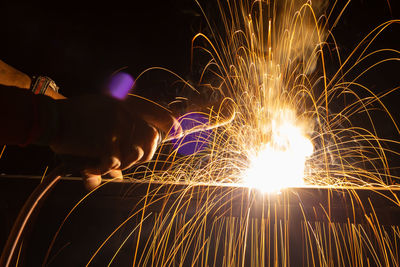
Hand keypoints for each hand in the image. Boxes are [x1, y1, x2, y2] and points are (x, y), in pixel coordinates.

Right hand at [50, 94, 180, 189]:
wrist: (51, 117)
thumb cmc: (75, 118)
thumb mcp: (100, 115)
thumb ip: (119, 134)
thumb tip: (123, 170)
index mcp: (126, 104)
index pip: (157, 113)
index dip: (171, 124)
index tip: (179, 134)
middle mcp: (126, 112)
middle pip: (151, 140)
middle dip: (143, 156)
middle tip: (124, 163)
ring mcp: (118, 126)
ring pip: (135, 155)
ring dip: (121, 165)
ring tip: (102, 163)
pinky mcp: (106, 141)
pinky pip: (114, 164)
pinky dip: (102, 170)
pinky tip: (89, 166)